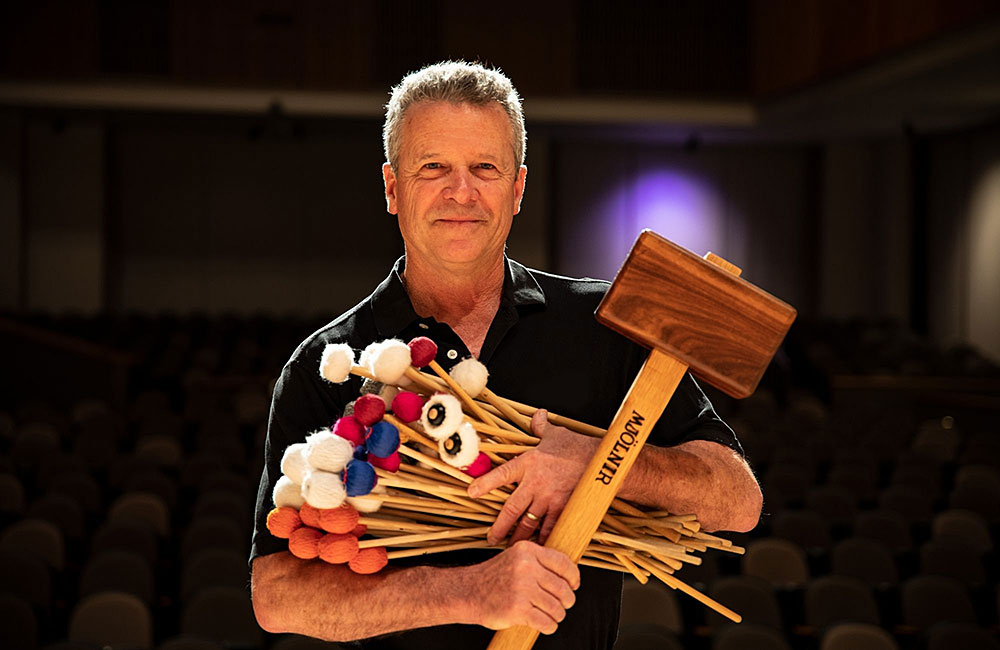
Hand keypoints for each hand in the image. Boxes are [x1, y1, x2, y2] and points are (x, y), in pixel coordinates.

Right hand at [459, 540, 579, 634]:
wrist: (469, 592)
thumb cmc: (495, 578)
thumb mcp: (517, 559)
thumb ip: (540, 562)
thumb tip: (570, 575)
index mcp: (528, 551)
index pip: (564, 564)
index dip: (573, 577)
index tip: (573, 585)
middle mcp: (526, 567)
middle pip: (563, 589)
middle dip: (566, 601)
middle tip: (561, 604)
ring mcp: (522, 589)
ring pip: (557, 608)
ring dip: (557, 615)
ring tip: (549, 614)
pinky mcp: (518, 609)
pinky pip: (546, 622)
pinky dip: (549, 626)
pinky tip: (543, 624)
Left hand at [468, 410, 597, 544]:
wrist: (600, 462)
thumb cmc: (576, 447)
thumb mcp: (555, 433)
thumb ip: (541, 427)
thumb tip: (537, 416)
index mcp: (528, 463)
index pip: (500, 475)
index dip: (484, 484)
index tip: (471, 493)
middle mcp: (535, 484)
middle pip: (511, 509)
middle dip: (499, 527)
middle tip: (491, 538)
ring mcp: (548, 498)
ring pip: (528, 523)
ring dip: (518, 537)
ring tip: (510, 546)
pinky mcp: (562, 508)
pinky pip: (549, 528)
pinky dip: (543, 539)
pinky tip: (537, 547)